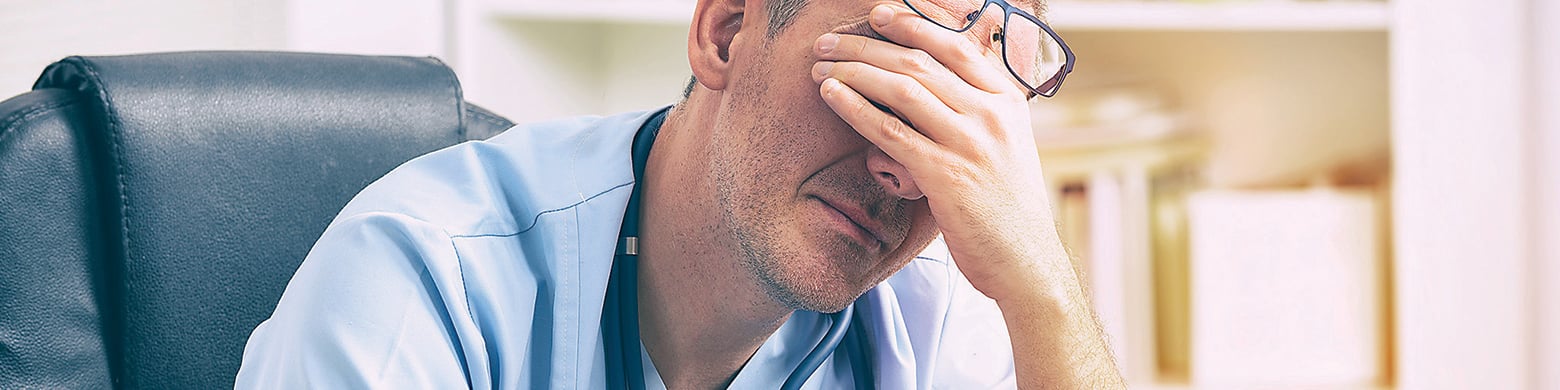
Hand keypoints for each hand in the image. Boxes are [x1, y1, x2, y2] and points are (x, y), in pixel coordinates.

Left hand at [811, 4, 1070, 301]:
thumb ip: (977, 111)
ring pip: (902, 88)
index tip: (878, 13)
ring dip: (854, 71)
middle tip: (829, 40)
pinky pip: (891, 131)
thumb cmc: (1008, 207)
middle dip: (868, 45)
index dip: (913, 22)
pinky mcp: (946, 175)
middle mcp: (991, 114)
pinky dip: (856, 108)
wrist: (1026, 262)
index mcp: (1008, 100)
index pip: (957, 43)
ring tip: (820, 65)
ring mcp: (970, 143)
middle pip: (920, 61)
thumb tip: (936, 84)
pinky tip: (832, 95)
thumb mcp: (1005, 145)